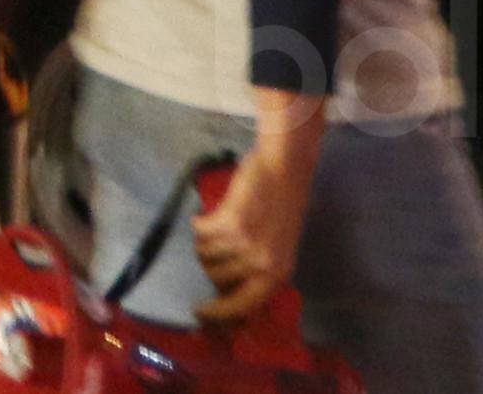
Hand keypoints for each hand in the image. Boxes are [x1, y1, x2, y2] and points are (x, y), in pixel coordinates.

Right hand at [193, 161, 307, 323]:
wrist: (284, 169)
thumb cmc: (281, 205)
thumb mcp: (277, 247)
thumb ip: (259, 270)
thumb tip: (227, 289)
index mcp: (277, 274)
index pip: (243, 306)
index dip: (218, 312)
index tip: (199, 311)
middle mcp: (262, 265)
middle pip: (216, 278)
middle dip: (209, 263)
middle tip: (213, 246)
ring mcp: (245, 245)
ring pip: (204, 254)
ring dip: (204, 241)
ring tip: (216, 226)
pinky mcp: (229, 224)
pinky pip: (199, 232)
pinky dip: (198, 222)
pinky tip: (207, 214)